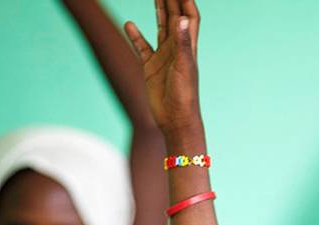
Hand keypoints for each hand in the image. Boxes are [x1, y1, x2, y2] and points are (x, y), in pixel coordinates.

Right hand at [125, 0, 200, 133]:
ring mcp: (163, 57)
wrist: (176, 120)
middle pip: (174, 16)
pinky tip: (129, 25)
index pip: (189, 16)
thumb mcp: (184, 67)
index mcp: (188, 47)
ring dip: (158, 10)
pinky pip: (142, 47)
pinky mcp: (151, 68)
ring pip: (160, 27)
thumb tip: (182, 18)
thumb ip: (182, 43)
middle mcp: (176, 49)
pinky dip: (136, 36)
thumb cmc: (184, 96)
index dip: (186, 0)